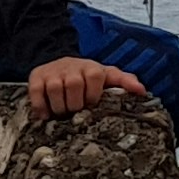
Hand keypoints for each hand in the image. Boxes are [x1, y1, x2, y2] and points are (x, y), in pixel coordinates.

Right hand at [26, 55, 145, 118]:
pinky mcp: (36, 78)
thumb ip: (124, 81)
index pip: (95, 76)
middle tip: (76, 112)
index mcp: (92, 67)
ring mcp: (53, 72)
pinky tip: (46, 115)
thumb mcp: (107, 76)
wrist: (60, 63)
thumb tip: (142, 91)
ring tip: (62, 114)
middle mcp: (72, 67)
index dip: (93, 95)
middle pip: (74, 85)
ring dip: (60, 107)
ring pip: (56, 89)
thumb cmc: (88, 76)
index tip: (92, 104)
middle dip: (76, 104)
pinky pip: (36, 92)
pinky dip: (41, 107)